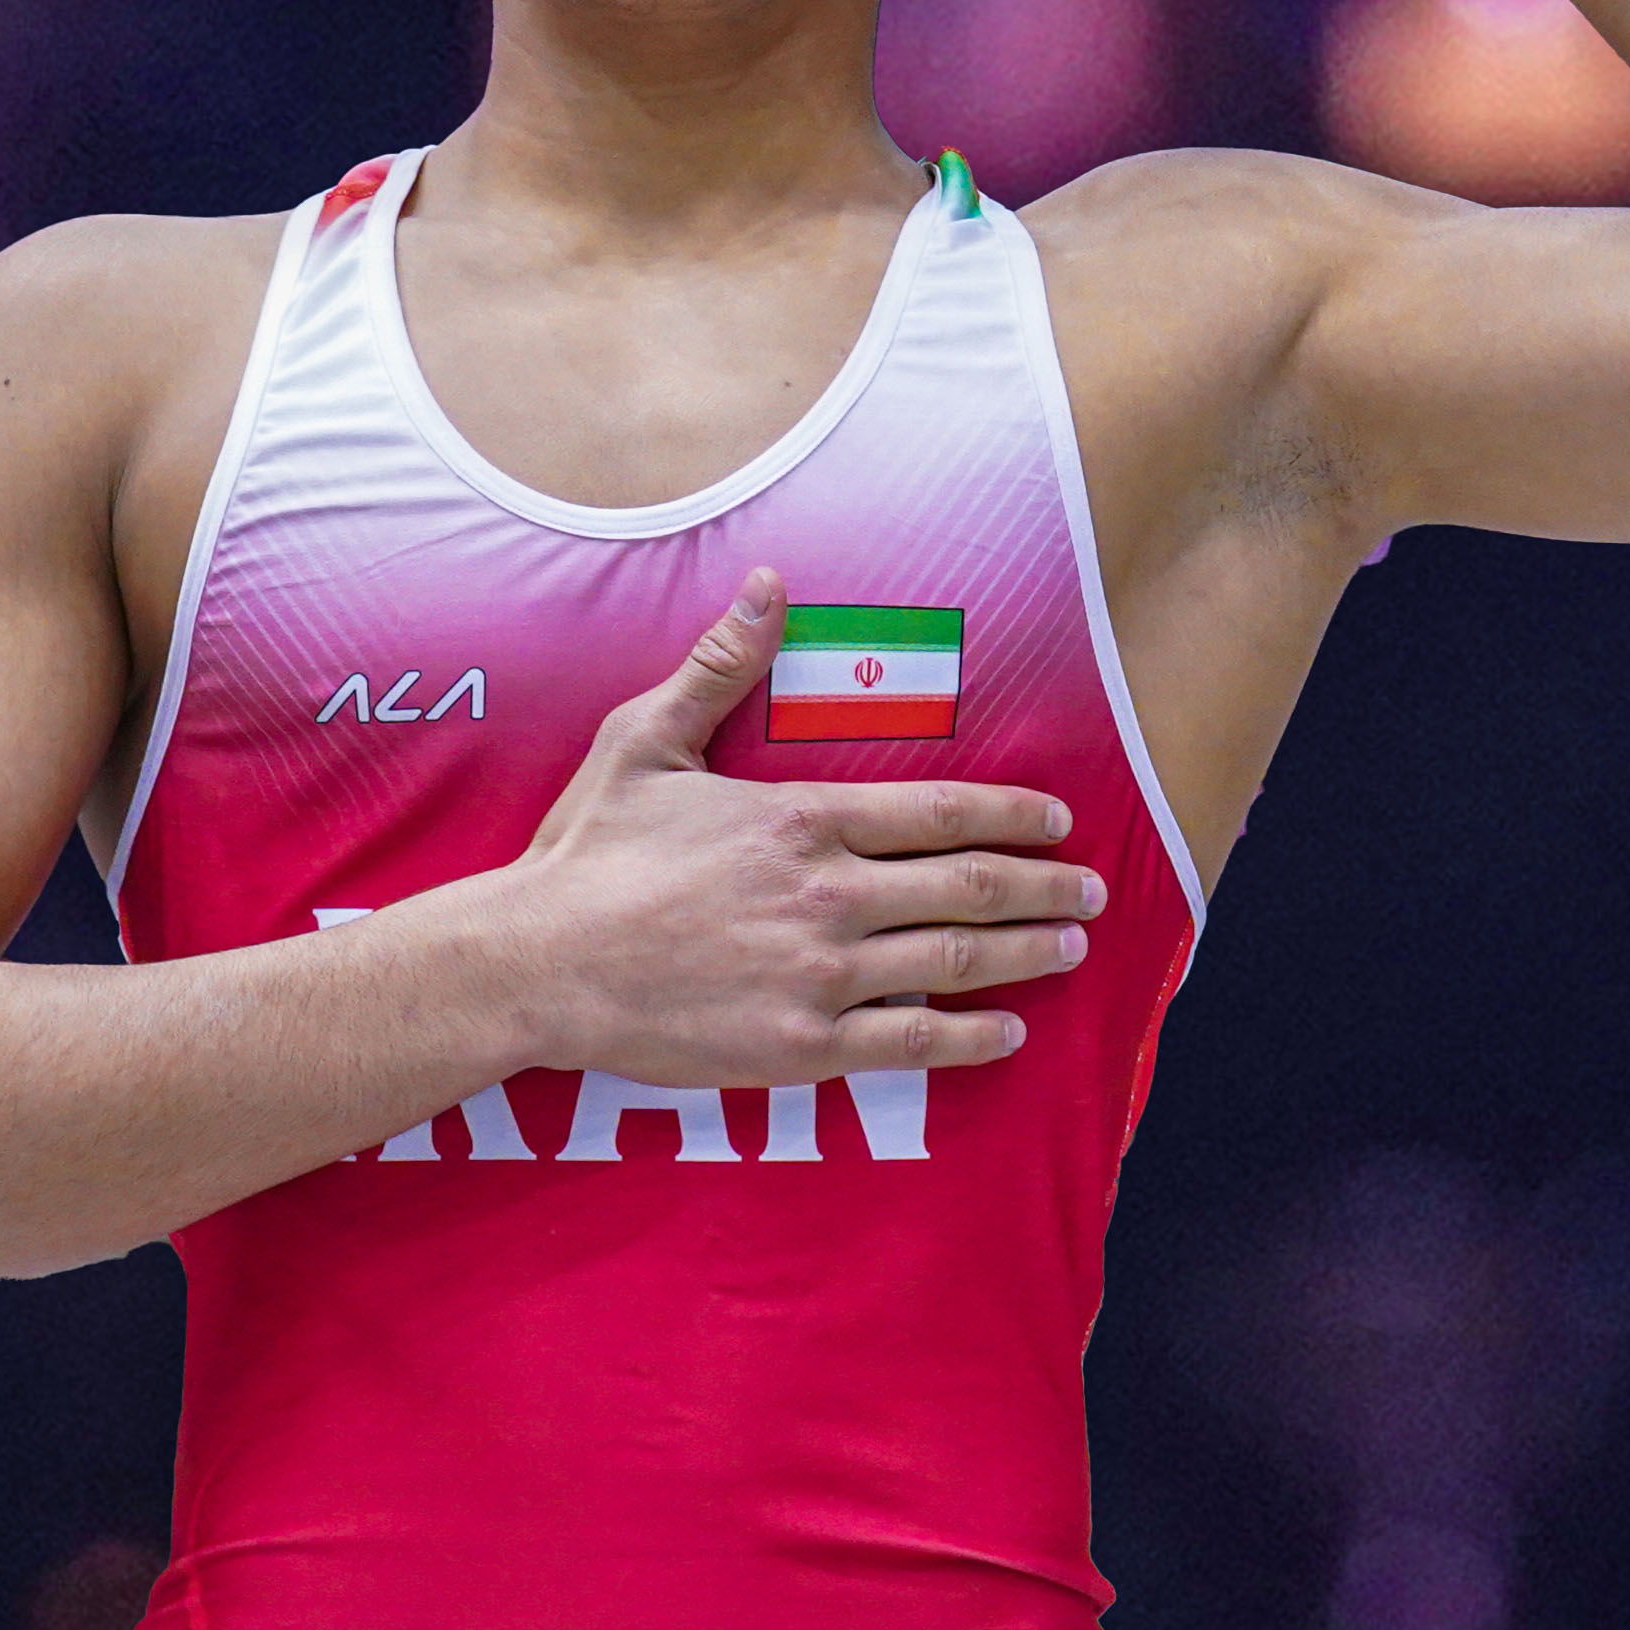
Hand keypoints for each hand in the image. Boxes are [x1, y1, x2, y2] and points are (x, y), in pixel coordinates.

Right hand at [465, 565, 1100, 1087]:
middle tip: (1092, 891)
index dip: (1013, 814)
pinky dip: (969, 1037)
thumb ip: (719, 666)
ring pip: (954, 963)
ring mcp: (821, 974)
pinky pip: (910, 1043)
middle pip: (969, 888)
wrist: (537, 964)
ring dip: (1025, 953)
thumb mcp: (644, 739)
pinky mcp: (802, 1045)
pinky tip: (1005, 1032)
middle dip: (1044, 887)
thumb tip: (765, 584)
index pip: (941, 812)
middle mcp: (829, 896)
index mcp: (801, 819)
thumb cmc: (587, 852)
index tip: (1059, 821)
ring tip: (1071, 948)